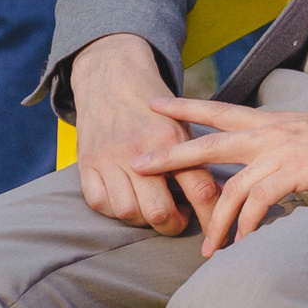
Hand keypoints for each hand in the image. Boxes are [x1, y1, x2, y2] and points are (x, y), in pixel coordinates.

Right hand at [69, 37, 217, 233]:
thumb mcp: (182, 125)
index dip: (212, 217)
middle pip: (158, 211)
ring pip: (128, 212)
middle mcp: (138, 151)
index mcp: (170, 138)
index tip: (215, 230)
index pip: (200, 190)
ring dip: (144, 220)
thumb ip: (196, 160)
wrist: (111, 77)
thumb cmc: (154, 106)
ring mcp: (109, 158)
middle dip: (173, 225)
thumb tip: (220, 198)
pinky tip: (128, 201)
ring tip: (154, 210)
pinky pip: (100, 203)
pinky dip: (115, 211)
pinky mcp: (87, 163)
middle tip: (179, 219)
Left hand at [122, 86, 307, 252]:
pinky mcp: (297, 171)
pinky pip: (261, 204)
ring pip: (233, 186)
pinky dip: (249, 227)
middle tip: (137, 164)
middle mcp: (269, 131)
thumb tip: (267, 169)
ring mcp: (281, 151)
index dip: (185, 107)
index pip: (218, 110)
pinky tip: (244, 244)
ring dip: (216, 221)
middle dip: (170, 155)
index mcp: (270, 120)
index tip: (154, 104)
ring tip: (204, 248)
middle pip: (208, 141)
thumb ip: (281, 147)